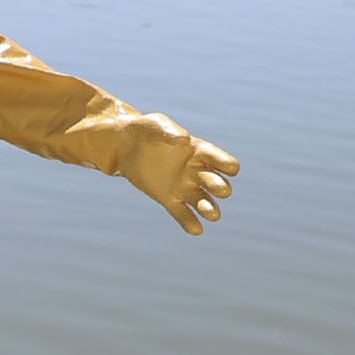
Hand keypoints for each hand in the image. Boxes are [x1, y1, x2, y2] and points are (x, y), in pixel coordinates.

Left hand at [120, 133, 239, 235]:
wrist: (124, 146)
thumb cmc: (144, 130)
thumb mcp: (155, 124)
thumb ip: (170, 130)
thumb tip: (184, 140)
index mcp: (198, 151)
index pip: (219, 159)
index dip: (227, 164)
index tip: (231, 169)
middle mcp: (195, 171)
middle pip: (214, 182)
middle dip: (219, 187)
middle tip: (220, 191)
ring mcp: (184, 187)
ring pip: (203, 202)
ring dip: (209, 209)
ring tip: (212, 215)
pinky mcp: (169, 199)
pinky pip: (182, 214)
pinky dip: (189, 222)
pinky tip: (195, 230)